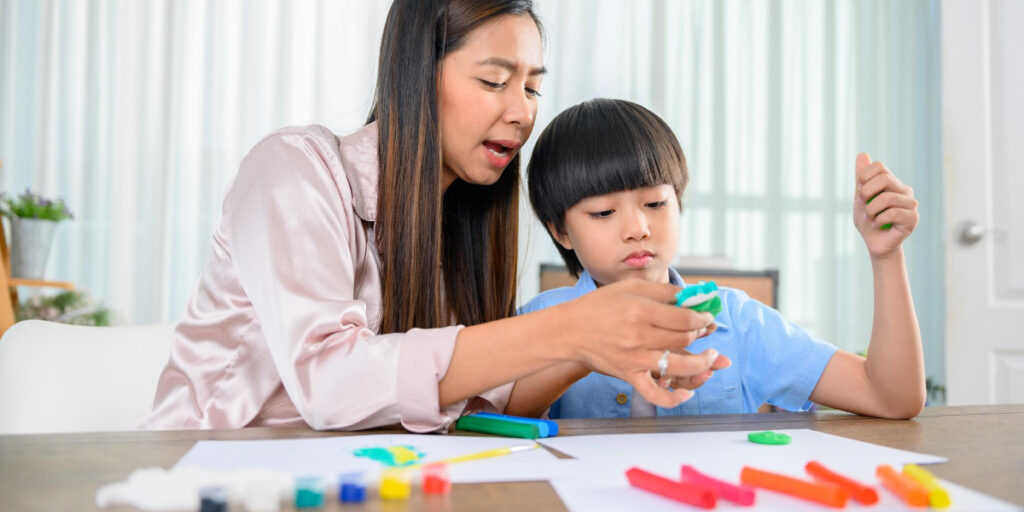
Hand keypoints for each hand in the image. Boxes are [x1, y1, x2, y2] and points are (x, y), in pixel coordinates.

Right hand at [555, 278, 720, 407]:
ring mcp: (634, 359)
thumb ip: (661, 291)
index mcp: (640, 310)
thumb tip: (691, 297)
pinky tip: (687, 394)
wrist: (569, 331)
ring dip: (702, 363)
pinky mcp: (628, 376)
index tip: (707, 316)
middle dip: (702, 334)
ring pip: (678, 366)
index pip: (684, 317)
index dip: (702, 317)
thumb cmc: (598, 306)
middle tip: (707, 330)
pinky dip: (673, 398)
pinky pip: (654, 393)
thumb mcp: (629, 288)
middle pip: (684, 339)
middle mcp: (639, 336)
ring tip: (711, 357)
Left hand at [853, 153, 918, 257]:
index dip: (864, 177)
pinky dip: (878, 220)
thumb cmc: (868, 221)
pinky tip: (877, 225)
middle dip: (867, 193)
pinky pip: (892, 213)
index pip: (879, 166)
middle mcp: (905, 190)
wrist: (875, 244)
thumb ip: (862, 178)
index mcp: (893, 183)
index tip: (859, 192)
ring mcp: (911, 204)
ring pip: (887, 198)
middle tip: (863, 206)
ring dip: (871, 210)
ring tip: (869, 219)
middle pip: (884, 178)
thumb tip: (862, 154)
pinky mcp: (913, 218)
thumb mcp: (861, 197)